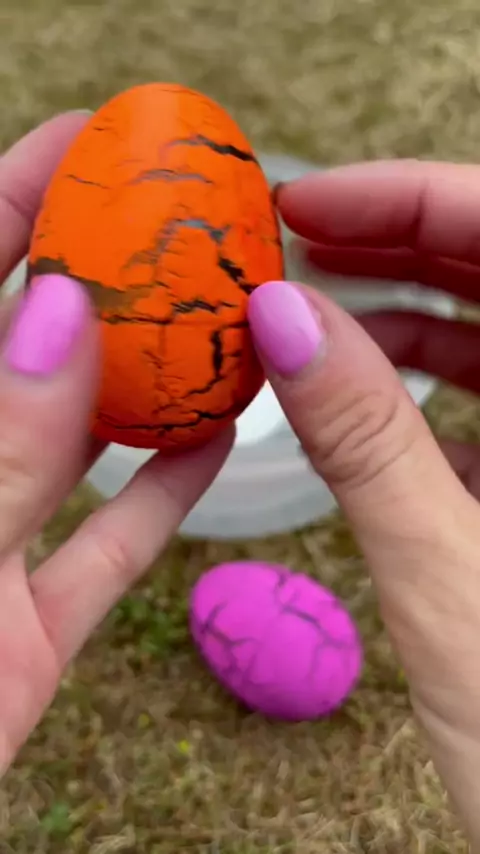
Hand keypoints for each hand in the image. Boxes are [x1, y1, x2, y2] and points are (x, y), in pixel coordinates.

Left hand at [0, 114, 231, 775]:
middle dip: (98, 284)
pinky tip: (213, 444)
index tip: (87, 144)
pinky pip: (103, 551)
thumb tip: (57, 314)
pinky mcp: (28, 632)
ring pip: (72, 449)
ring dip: (144, 388)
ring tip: (211, 327)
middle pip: (25, 354)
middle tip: (171, 229)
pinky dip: (158, 500)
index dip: (12, 199)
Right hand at [248, 161, 479, 849]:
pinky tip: (356, 407)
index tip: (307, 202)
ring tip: (307, 320)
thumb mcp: (452, 588)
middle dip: (395, 247)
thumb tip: (286, 321)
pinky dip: (420, 397)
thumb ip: (367, 444)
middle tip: (291, 247)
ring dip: (400, 324)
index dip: (412, 201)